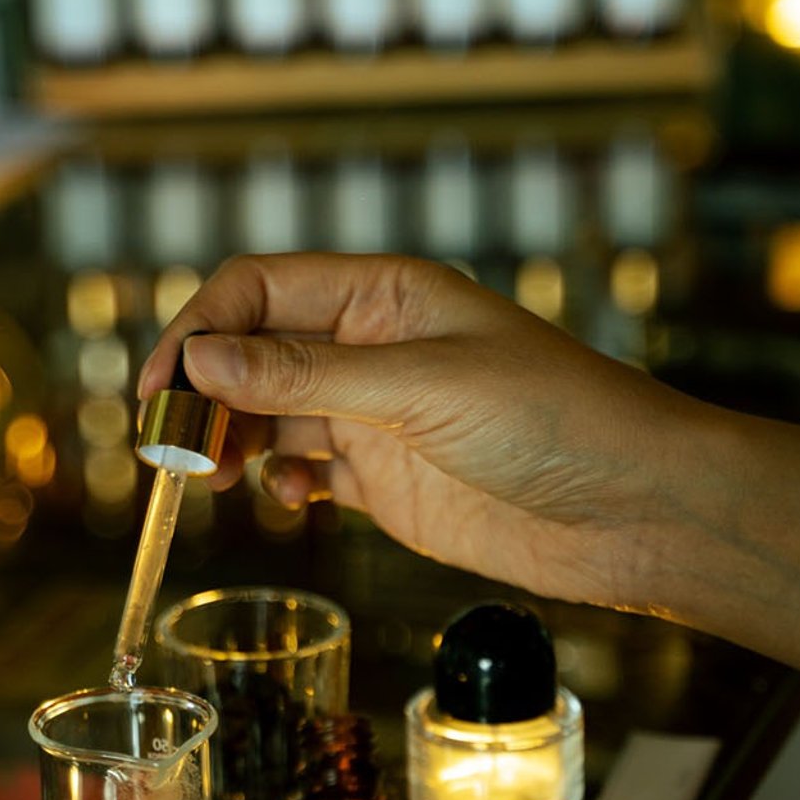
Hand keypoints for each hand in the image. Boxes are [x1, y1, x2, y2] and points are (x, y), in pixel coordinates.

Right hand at [135, 254, 709, 611]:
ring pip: (269, 415)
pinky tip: (287, 498)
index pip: (258, 289)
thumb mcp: (422, 389)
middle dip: (205, 393)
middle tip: (174, 445)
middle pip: (252, 354)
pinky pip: (304, 471)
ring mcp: (377, 416)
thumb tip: (204, 358)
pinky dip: (278, 483)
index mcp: (383, 296)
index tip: (162, 386)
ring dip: (231, 441)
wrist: (636, 510)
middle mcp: (371, 349)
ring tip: (214, 476)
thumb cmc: (559, 421)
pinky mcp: (386, 480)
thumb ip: (308, 376)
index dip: (199, 330)